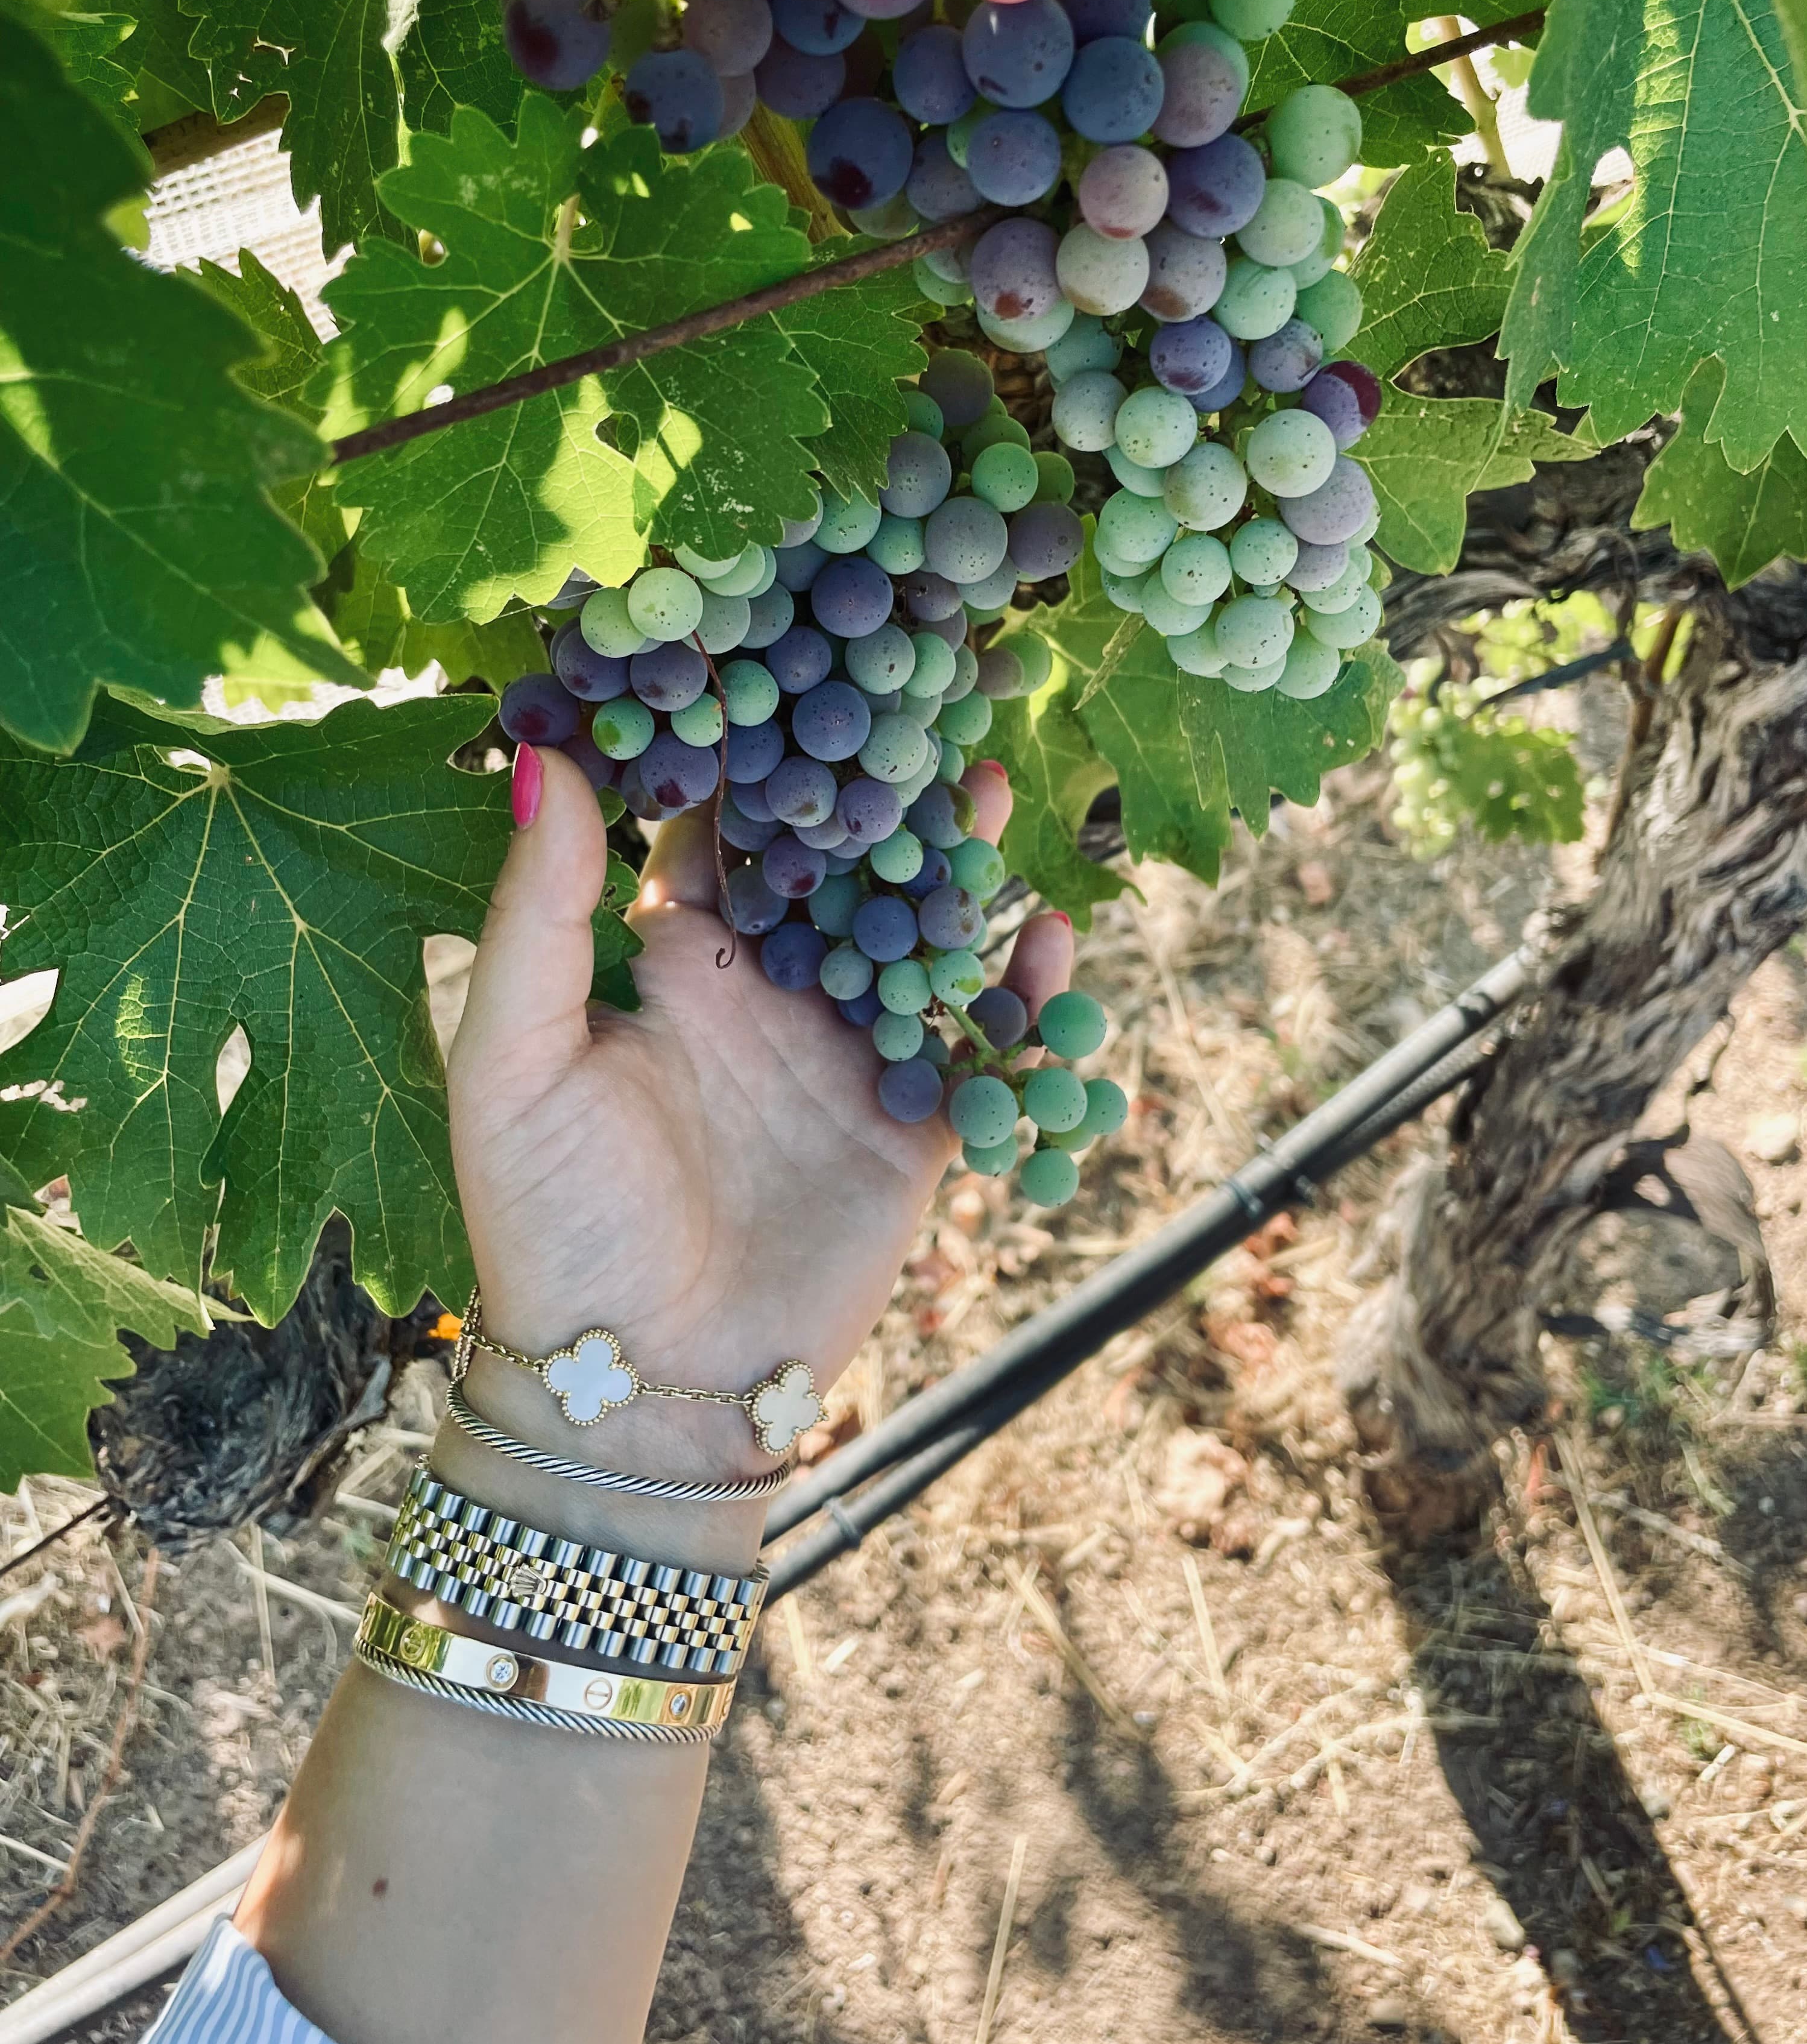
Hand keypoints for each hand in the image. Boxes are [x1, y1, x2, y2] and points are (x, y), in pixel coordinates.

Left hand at [444, 745, 1073, 1471]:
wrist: (642, 1388)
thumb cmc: (550, 1227)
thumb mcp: (514, 1060)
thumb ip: (536, 915)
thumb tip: (540, 757)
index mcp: (670, 970)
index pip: (718, 836)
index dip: (748, 754)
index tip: (783, 655)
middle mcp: (765, 1002)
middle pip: (836, 869)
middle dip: (878, 789)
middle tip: (919, 692)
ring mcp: (844, 1063)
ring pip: (919, 940)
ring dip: (958, 867)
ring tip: (995, 784)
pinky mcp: (912, 1133)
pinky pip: (981, 1047)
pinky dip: (1022, 993)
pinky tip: (1055, 932)